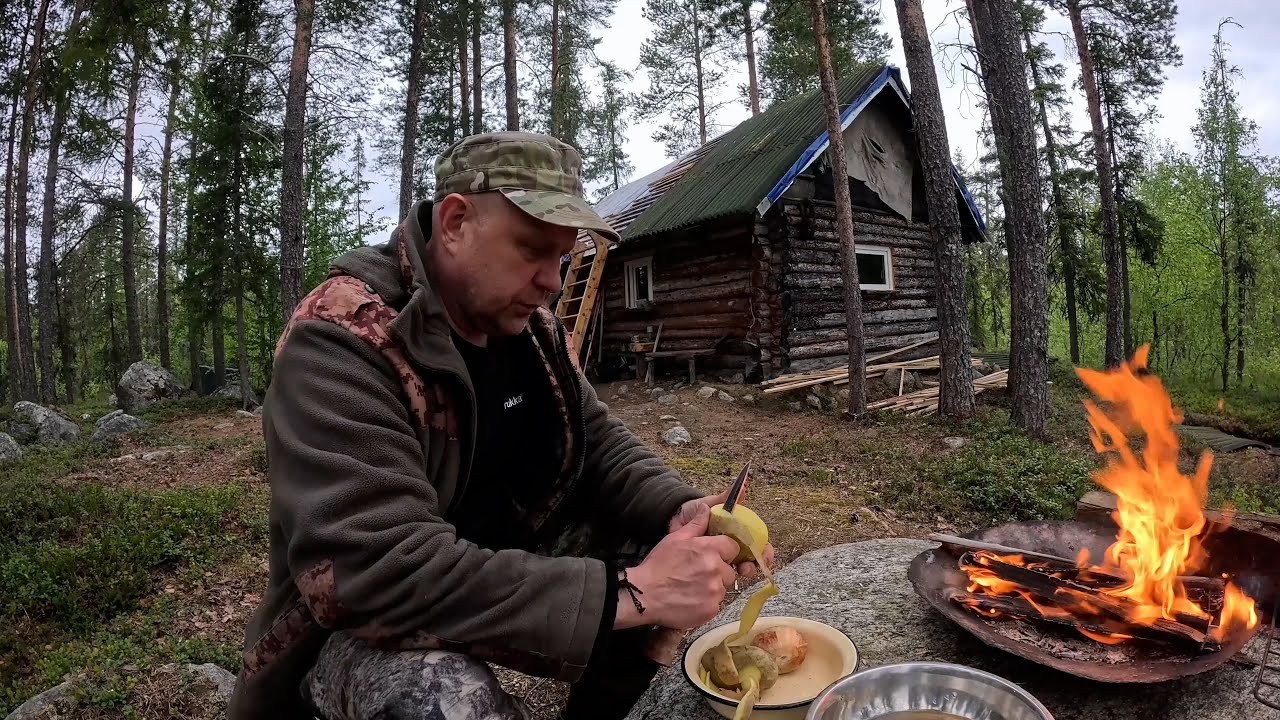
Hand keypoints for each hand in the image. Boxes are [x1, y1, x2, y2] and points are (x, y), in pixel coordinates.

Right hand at [618, 503, 740, 630]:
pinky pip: (716, 604)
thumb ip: (696, 524)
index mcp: (709, 549)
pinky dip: (706, 603)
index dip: (724, 552)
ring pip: (722, 588)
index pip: (733, 547)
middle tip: (697, 574)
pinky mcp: (711, 610)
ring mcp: (715, 592)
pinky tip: (691, 600)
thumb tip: (706, 508)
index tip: (713, 556)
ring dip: (712, 588)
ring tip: (691, 588)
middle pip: (729, 570)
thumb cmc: (657, 566)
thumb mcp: (675, 539)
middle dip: (718, 572)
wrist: (643, 595)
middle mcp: (716, 570)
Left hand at [667, 482, 775, 582]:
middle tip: (748, 566)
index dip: (764, 550)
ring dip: (745, 571)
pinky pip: (722, 575)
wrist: (673, 520)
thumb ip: (727, 497)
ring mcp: (724, 557)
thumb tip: (743, 484)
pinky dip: (726, 577)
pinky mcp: (711, 566)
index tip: (763, 552)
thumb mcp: (711, 503)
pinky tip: (724, 576)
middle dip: (755, 564)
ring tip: (740, 570)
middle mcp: (735, 545)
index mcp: (738, 530)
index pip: (759, 542)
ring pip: (741, 568)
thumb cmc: (694, 511)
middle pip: (754, 559)